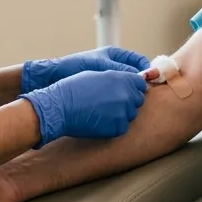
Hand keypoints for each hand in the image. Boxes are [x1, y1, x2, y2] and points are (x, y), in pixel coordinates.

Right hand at [20, 69, 147, 146]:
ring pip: (131, 113)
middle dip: (128, 99)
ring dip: (122, 112)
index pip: (140, 83)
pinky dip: (115, 124)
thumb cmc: (74, 87)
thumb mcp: (98, 74)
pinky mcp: (118, 128)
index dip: (132, 86)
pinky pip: (123, 126)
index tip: (125, 90)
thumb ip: (118, 77)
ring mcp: (124, 112)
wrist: (60, 107)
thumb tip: (132, 82)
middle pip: (138, 99)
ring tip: (102, 110)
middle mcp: (126, 95)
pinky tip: (100, 120)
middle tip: (111, 101)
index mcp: (123, 78)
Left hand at [21, 46, 149, 92]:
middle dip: (140, 84)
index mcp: (114, 56)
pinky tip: (122, 106)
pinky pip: (118, 97)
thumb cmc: (73, 66)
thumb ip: (120, 69)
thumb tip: (142, 76)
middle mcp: (113, 68)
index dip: (146, 69)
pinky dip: (122, 101)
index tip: (151, 79)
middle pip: (136, 76)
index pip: (138, 61)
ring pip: (128, 89)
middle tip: (143, 92)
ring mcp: (108, 82)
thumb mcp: (99, 65)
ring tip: (133, 100)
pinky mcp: (103, 95)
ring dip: (131, 94)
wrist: (52, 79)